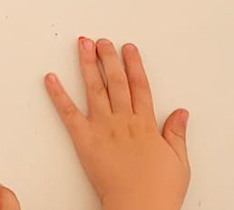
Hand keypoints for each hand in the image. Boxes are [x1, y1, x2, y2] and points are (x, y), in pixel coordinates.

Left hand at [45, 38, 189, 209]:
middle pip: (116, 82)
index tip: (129, 48)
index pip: (140, 86)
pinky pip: (69, 112)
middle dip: (109, 58)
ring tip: (83, 44)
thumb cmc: (159, 191)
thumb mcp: (179, 162)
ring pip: (95, 89)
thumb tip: (181, 112)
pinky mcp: (85, 138)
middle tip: (101, 40)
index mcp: (146, 125)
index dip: (134, 65)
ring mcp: (103, 127)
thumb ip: (176, 134)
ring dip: (88, 65)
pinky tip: (51, 78)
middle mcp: (124, 121)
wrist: (140, 209)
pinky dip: (58, 94)